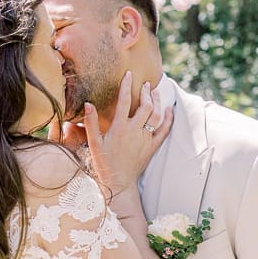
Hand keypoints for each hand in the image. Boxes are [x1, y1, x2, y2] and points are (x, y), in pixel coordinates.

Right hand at [83, 72, 173, 196]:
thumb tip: (88, 103)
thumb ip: (91, 123)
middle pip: (145, 106)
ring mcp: (145, 139)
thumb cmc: (104, 164)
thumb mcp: (94, 143)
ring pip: (156, 115)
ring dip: (157, 101)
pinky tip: (169, 110)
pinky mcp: (152, 147)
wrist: (119, 184)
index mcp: (120, 128)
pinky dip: (168, 119)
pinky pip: (164, 131)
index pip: (124, 101)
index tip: (129, 75)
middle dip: (146, 92)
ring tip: (156, 91)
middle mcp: (135, 131)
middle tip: (145, 84)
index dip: (127, 86)